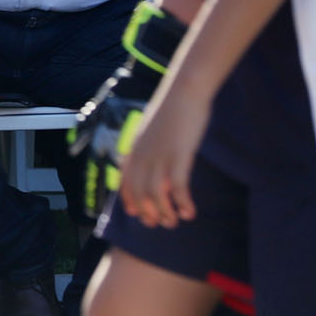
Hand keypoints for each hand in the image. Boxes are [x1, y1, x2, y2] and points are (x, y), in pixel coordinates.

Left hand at [115, 83, 208, 228]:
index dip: (130, 200)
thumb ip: (147, 147)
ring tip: (174, 222)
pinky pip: (177, 187)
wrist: (183, 91)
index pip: (126, 181)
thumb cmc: (171, 110)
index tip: (137, 214)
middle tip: (159, 224)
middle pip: (140, 192)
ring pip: (156, 194)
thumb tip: (149, 160)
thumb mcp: (152, 130)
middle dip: (148, 212)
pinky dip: (182, 203)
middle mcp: (142, 156)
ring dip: (165, 212)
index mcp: (134, 149)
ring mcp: (159, 157)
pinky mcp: (178, 156)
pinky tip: (190, 212)